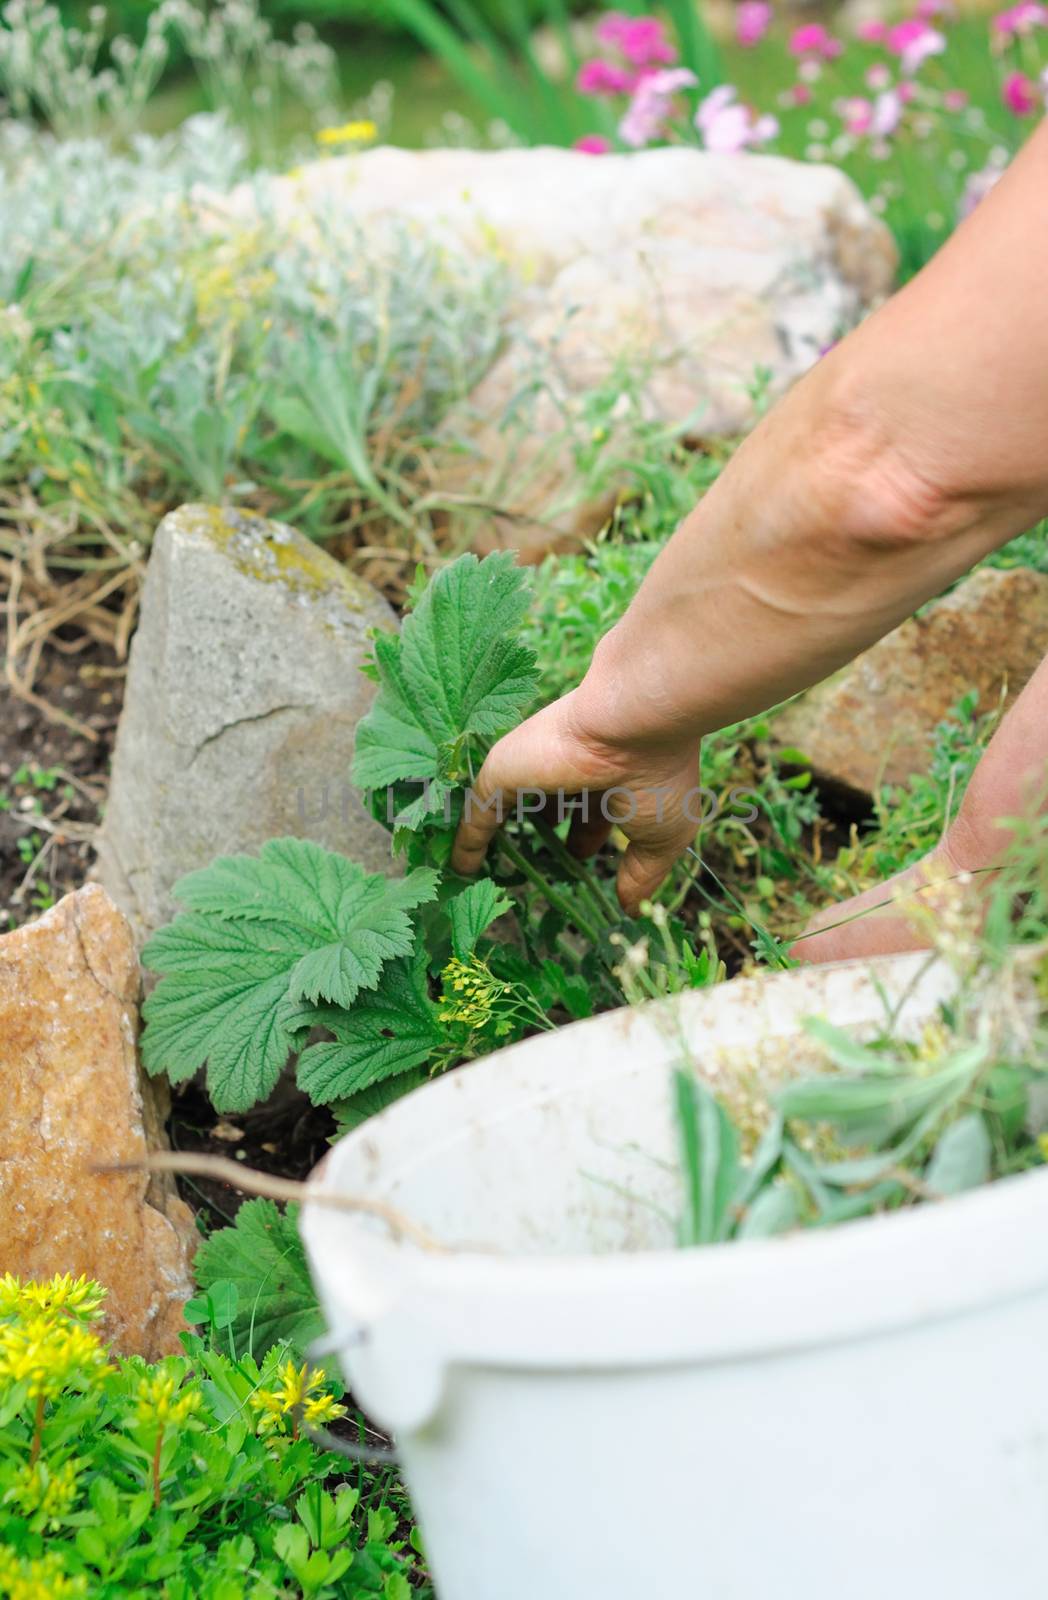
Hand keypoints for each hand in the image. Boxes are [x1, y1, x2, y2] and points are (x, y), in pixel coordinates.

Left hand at [451, 685, 701, 914]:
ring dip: (496, 840)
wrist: (634, 720)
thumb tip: (630, 910)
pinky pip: (478, 815)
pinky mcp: (503, 773)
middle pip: (547, 811)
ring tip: (481, 879)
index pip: (590, 818)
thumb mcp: (663, 836)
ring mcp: (534, 771)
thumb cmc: (659, 774)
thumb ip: (643, 875)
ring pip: (510, 810)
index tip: (572, 869)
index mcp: (611, 781)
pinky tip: (460, 870)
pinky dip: (468, 842)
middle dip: (539, 838)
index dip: (582, 844)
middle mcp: (570, 772)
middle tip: (525, 875)